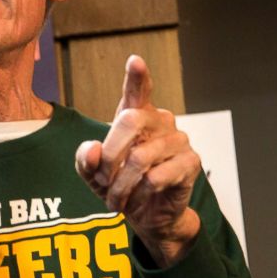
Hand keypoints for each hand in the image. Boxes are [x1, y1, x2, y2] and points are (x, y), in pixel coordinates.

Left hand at [75, 55, 201, 267]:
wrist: (148, 216)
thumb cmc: (121, 186)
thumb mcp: (92, 175)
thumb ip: (85, 160)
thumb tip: (92, 149)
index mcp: (136, 116)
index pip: (137, 91)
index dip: (137, 77)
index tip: (134, 61)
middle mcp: (160, 121)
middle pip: (129, 121)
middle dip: (108, 155)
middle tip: (101, 181)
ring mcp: (178, 140)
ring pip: (140, 158)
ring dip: (120, 185)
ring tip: (116, 198)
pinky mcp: (190, 163)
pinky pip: (157, 177)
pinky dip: (139, 194)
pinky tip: (139, 199)